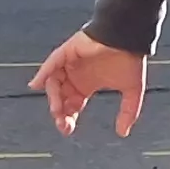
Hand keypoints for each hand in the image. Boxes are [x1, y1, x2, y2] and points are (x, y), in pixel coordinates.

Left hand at [30, 31, 149, 137]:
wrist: (131, 36)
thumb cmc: (131, 58)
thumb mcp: (131, 91)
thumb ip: (128, 112)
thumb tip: (123, 132)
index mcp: (88, 84)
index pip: (72, 105)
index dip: (68, 118)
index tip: (68, 130)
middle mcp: (76, 75)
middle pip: (60, 98)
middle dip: (60, 113)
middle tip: (63, 125)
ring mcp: (71, 63)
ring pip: (54, 83)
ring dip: (53, 98)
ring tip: (58, 110)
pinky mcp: (68, 50)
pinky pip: (52, 62)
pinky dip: (43, 73)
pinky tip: (37, 84)